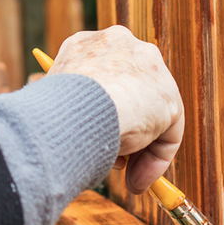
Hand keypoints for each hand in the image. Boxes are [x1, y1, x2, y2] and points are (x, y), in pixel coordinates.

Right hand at [49, 25, 183, 193]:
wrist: (78, 109)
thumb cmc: (53, 111)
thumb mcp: (54, 104)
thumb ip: (72, 110)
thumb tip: (81, 137)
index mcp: (91, 44)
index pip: (106, 80)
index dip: (102, 115)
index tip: (98, 141)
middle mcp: (124, 46)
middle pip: (131, 94)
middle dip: (124, 132)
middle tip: (115, 163)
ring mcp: (149, 68)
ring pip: (150, 113)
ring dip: (139, 149)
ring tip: (124, 175)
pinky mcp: (169, 95)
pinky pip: (168, 131)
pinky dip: (156, 158)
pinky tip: (138, 179)